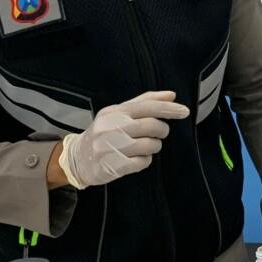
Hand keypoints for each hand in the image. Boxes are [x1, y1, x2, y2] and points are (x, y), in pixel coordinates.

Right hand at [57, 90, 188, 188]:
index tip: (184, 111)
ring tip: (147, 146)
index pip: (146, 106)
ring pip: (149, 145)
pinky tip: (138, 158)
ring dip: (154, 146)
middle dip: (162, 130)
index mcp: (114, 112)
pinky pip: (142, 162)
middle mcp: (110, 127)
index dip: (168, 108)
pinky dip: (145, 160)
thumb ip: (144, 102)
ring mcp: (110, 147)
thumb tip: (172, 95)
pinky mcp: (113, 166)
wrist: (77, 159)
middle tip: (160, 133)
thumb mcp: (118, 113)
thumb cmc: (103, 133)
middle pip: (150, 125)